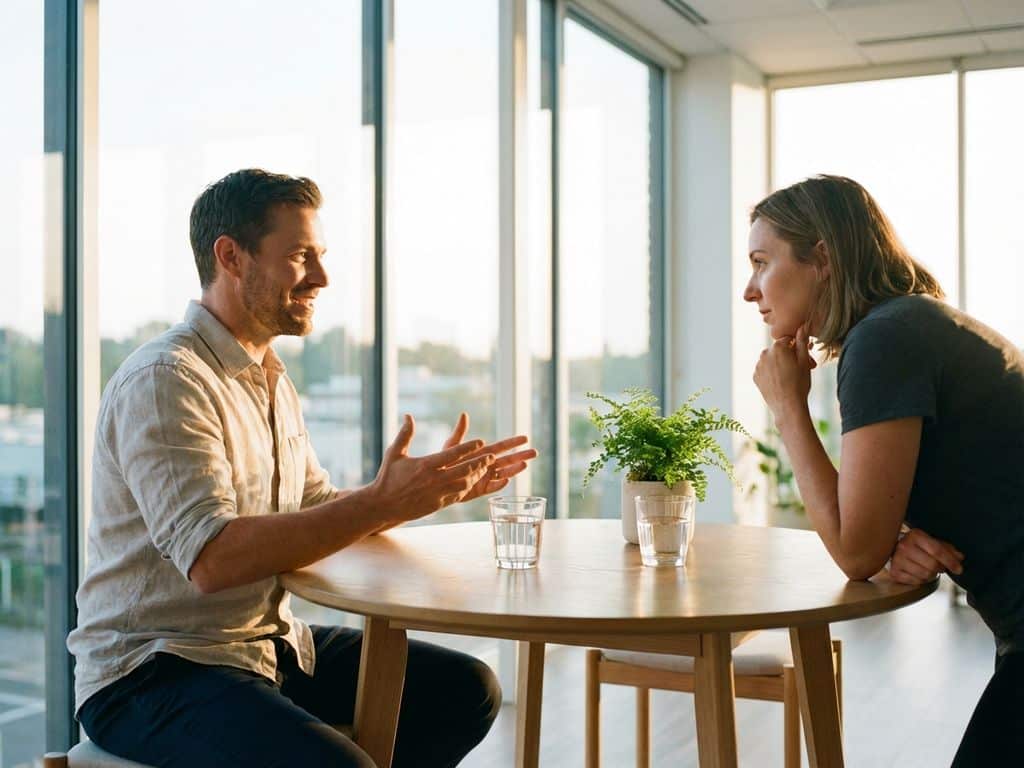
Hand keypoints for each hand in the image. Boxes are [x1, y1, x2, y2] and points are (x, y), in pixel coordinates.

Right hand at [369, 414, 495, 524]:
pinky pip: (458, 496)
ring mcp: (437, 494)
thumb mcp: (394, 453)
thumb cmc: (388, 477)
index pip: (452, 454)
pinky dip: (467, 488)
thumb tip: (409, 416)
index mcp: (425, 465)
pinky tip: (472, 481)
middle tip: (491, 456)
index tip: (481, 442)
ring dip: (476, 476)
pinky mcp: (438, 505)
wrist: (383, 505)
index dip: (469, 447)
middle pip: (464, 470)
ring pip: (464, 484)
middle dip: (480, 462)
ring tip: (484, 468)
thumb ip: (404, 434)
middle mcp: (434, 480)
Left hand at [442, 413, 537, 501]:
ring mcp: (485, 478)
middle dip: (521, 456)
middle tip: (535, 452)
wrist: (436, 481)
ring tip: (525, 465)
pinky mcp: (480, 490)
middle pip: (508, 460)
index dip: (513, 442)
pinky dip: (499, 484)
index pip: (502, 447)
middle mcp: (487, 465)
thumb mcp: (452, 446)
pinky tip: (506, 480)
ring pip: (504, 473)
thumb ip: (460, 433)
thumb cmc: (444, 461)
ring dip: (514, 469)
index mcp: (483, 453)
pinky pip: (492, 487)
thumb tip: (464, 414)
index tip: (526, 438)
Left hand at [753, 325, 816, 421]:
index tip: (806, 357)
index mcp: (777, 347)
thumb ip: (802, 341)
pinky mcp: (756, 376)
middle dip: (790, 356)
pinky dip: (773, 372)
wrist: (788, 407)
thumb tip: (803, 325)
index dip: (798, 347)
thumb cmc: (799, 384)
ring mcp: (758, 366)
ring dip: (781, 364)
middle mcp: (764, 354)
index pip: (788, 340)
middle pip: (779, 350)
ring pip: (772, 360)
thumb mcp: (804, 361)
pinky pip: (765, 370)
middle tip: (803, 368)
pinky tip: (782, 382)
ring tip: (792, 377)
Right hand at [887, 527, 963, 585]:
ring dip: (931, 574)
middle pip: (932, 565)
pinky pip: (916, 582)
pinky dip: (921, 580)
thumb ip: (947, 549)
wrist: (894, 548)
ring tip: (927, 568)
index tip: (959, 569)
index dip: (951, 561)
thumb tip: (960, 557)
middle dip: (940, 568)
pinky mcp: (894, 572)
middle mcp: (904, 546)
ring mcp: (897, 559)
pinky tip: (918, 572)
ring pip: (925, 575)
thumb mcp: (932, 542)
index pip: (937, 551)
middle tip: (940, 567)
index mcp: (915, 535)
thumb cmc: (917, 545)